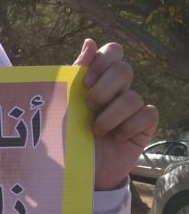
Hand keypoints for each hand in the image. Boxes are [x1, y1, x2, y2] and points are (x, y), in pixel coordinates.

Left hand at [73, 39, 158, 190]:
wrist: (75, 171)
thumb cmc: (66, 137)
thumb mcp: (65, 107)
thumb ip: (75, 75)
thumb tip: (89, 42)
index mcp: (97, 82)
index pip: (112, 53)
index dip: (103, 61)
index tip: (86, 81)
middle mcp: (116, 92)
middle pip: (124, 69)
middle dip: (105, 88)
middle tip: (89, 106)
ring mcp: (131, 110)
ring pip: (133, 97)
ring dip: (110, 116)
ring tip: (96, 131)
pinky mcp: (142, 127)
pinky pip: (147, 114)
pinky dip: (129, 126)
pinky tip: (116, 137)